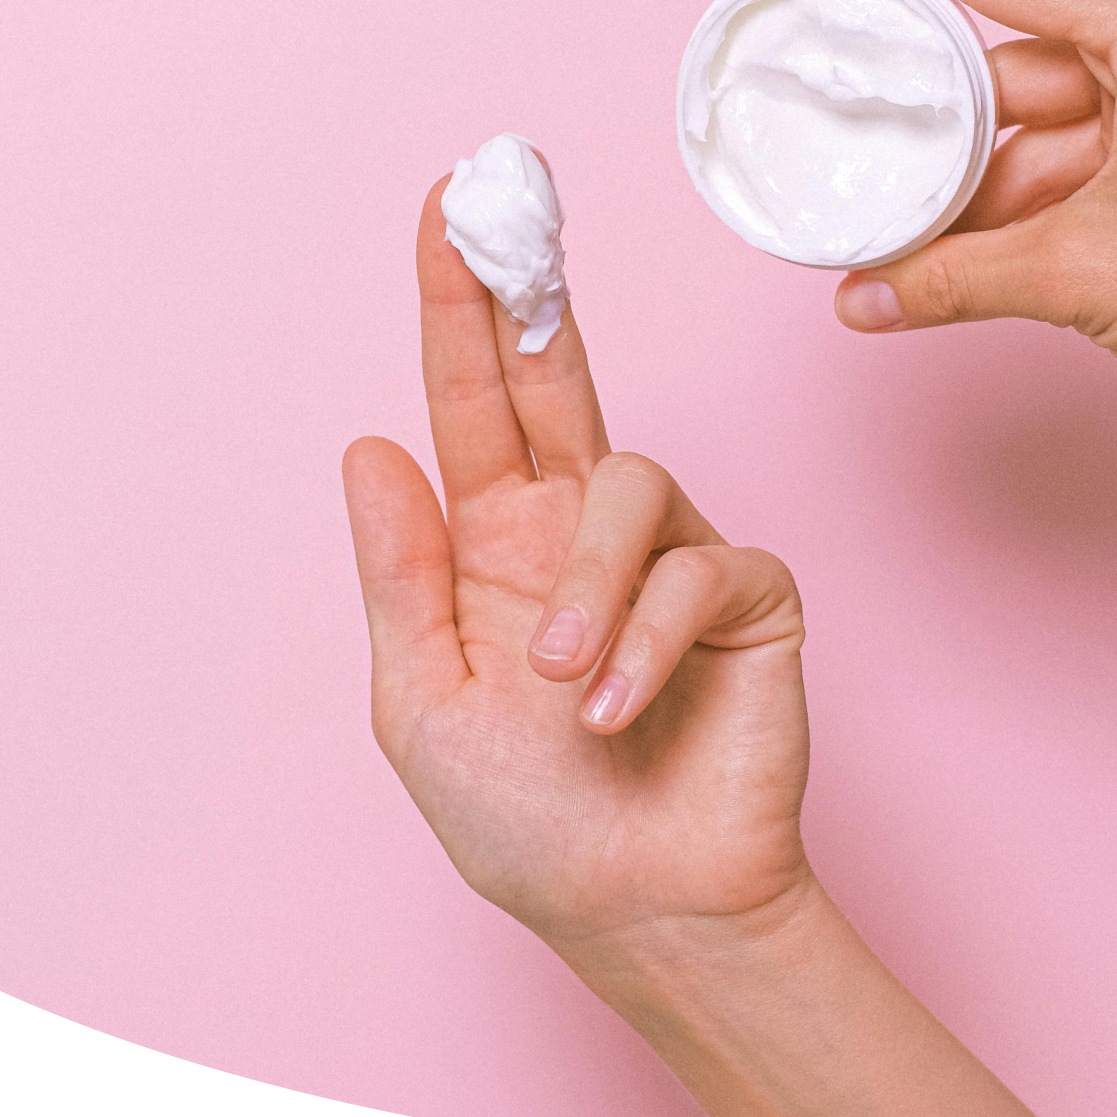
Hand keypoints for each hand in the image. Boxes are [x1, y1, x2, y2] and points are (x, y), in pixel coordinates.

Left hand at [343, 178, 810, 957]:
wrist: (641, 910)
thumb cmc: (530, 824)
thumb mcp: (424, 704)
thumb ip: (403, 573)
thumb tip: (368, 441)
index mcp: (496, 546)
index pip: (475, 402)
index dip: (461, 303)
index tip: (451, 206)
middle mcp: (583, 533)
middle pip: (560, 378)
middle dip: (530, 291)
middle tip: (511, 206)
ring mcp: (671, 556)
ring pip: (629, 487)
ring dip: (585, 586)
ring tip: (559, 688)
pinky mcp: (747, 596)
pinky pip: (696, 570)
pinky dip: (640, 644)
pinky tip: (614, 710)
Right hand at [797, 0, 1116, 423]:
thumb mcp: (1077, 275)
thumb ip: (953, 276)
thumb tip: (863, 299)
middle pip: (1017, 67)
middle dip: (941, 130)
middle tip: (859, 159)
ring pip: (1044, 125)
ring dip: (981, 184)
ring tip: (910, 240)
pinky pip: (1082, 157)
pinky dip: (1028, 203)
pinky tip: (968, 250)